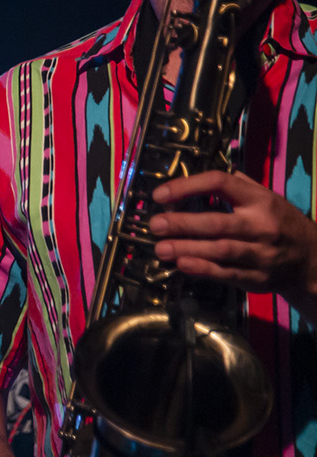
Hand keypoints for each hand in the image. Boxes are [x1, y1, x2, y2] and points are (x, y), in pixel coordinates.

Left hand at [150, 170, 316, 311]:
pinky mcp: (256, 277)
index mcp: (261, 200)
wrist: (311, 261)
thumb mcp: (267, 199)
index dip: (188, 186)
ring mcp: (260, 254)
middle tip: (155, 224)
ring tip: (160, 248)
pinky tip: (181, 264)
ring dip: (187, 248)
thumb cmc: (280, 223)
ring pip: (220, 250)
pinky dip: (202, 269)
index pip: (221, 183)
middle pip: (217, 223)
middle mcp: (261, 226)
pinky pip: (226, 273)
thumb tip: (197, 178)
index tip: (160, 194)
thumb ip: (237, 187)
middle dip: (182, 223)